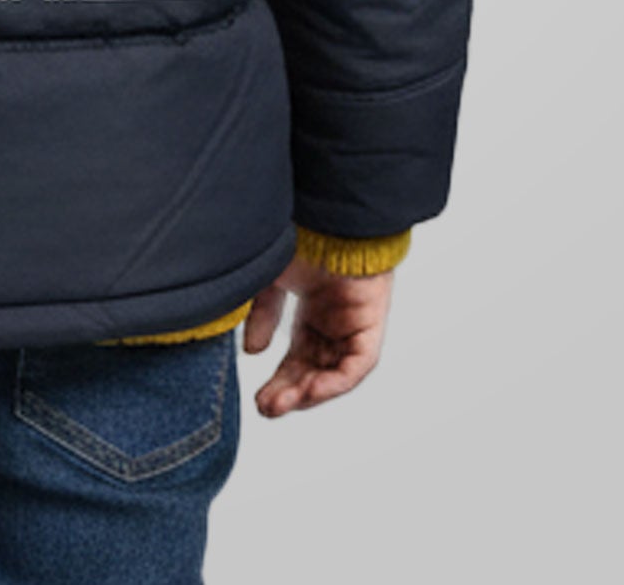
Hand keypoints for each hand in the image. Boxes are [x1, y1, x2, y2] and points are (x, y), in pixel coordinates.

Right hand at [242, 250, 394, 415]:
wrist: (328, 217)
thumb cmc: (300, 236)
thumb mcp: (270, 280)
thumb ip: (263, 314)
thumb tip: (253, 351)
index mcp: (313, 311)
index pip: (297, 358)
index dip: (280, 381)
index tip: (259, 399)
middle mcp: (335, 323)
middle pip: (314, 370)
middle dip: (290, 392)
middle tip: (266, 408)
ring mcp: (354, 325)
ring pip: (334, 373)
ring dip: (309, 392)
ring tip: (282, 404)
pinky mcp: (371, 325)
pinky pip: (356, 365)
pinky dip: (334, 382)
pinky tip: (309, 391)